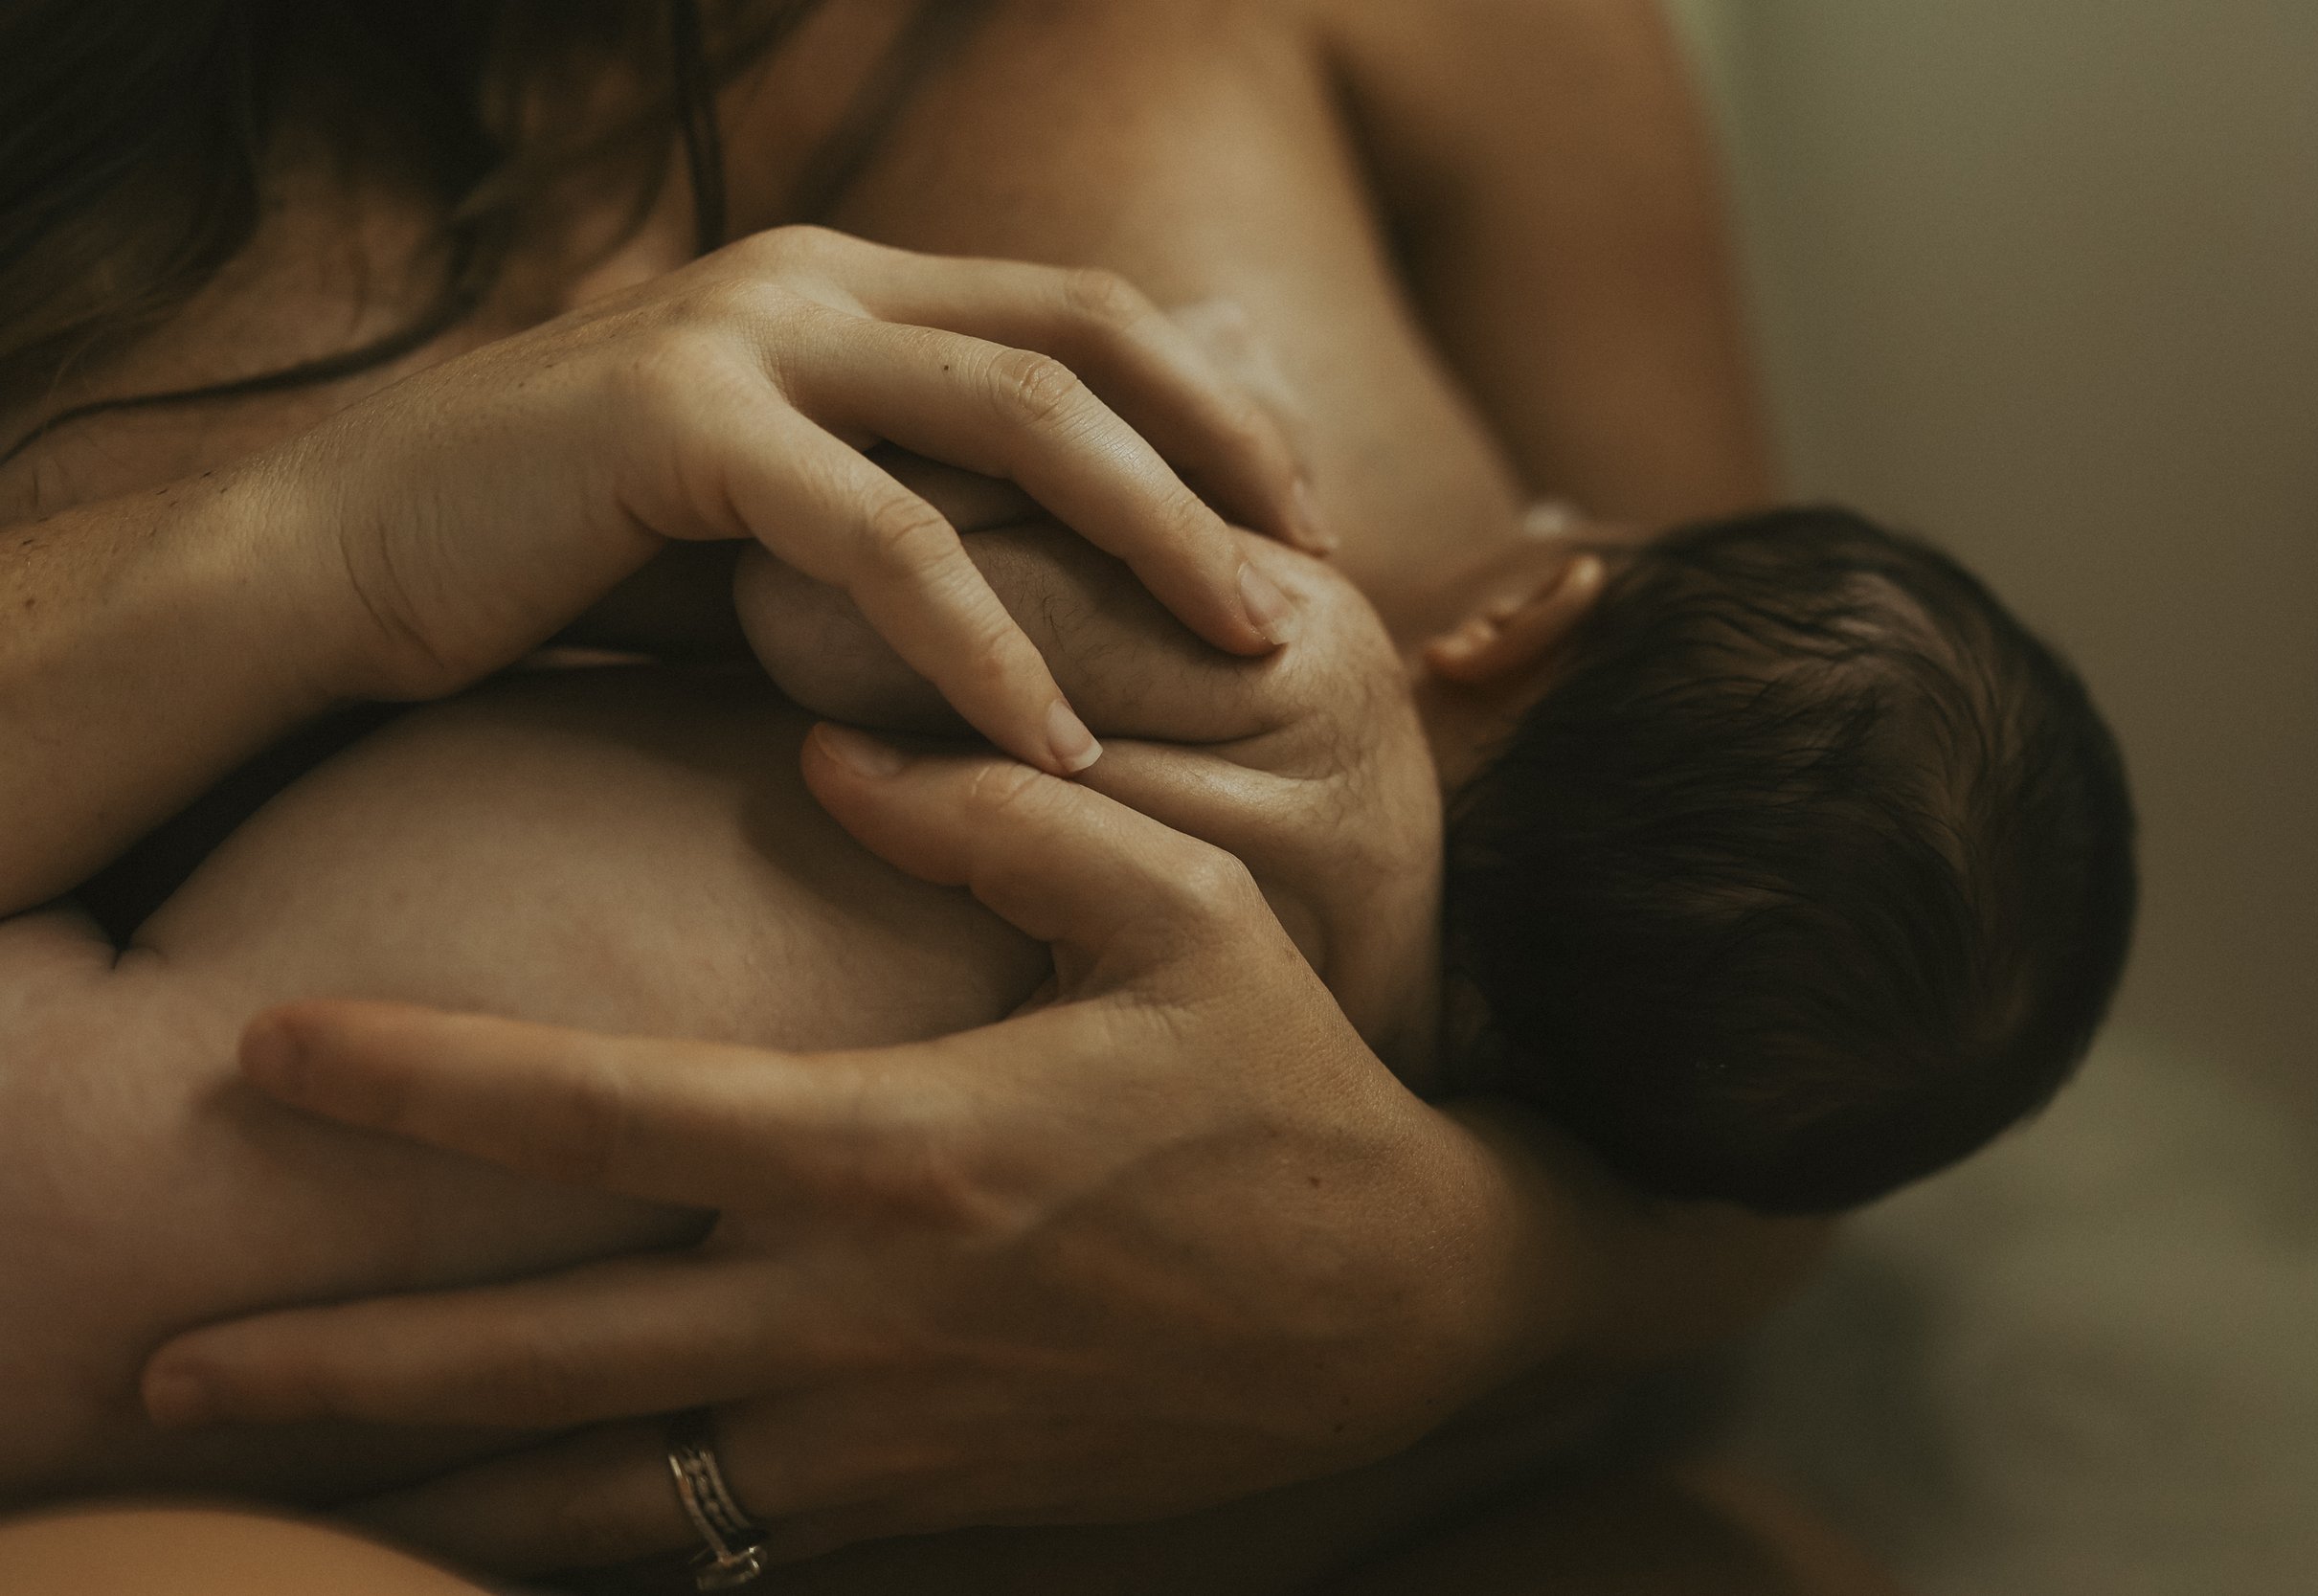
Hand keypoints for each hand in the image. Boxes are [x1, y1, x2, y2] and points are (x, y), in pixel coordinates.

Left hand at [140, 727, 1553, 1578]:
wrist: (1410, 1308)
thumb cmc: (1292, 1093)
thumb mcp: (1185, 914)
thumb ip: (998, 819)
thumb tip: (828, 746)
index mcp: (905, 1150)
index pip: (608, 1118)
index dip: (423, 1086)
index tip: (269, 1056)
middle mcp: (864, 1312)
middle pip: (547, 1358)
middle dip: (340, 1368)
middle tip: (159, 1365)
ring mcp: (890, 1432)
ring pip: (608, 1498)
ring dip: (426, 1493)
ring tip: (272, 1491)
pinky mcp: (928, 1500)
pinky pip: (721, 1542)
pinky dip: (590, 1547)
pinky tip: (490, 1531)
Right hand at [274, 227, 1322, 773]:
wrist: (335, 567)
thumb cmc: (564, 563)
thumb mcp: (772, 528)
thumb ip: (901, 520)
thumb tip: (1059, 595)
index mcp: (846, 288)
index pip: (1084, 319)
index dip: (1213, 412)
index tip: (1303, 529)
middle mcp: (811, 277)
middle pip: (1088, 340)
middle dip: (1225, 461)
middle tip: (1318, 588)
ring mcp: (747, 330)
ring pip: (1019, 413)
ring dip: (1154, 536)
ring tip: (1251, 649)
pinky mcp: (679, 416)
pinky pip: (882, 532)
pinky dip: (985, 638)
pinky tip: (1055, 736)